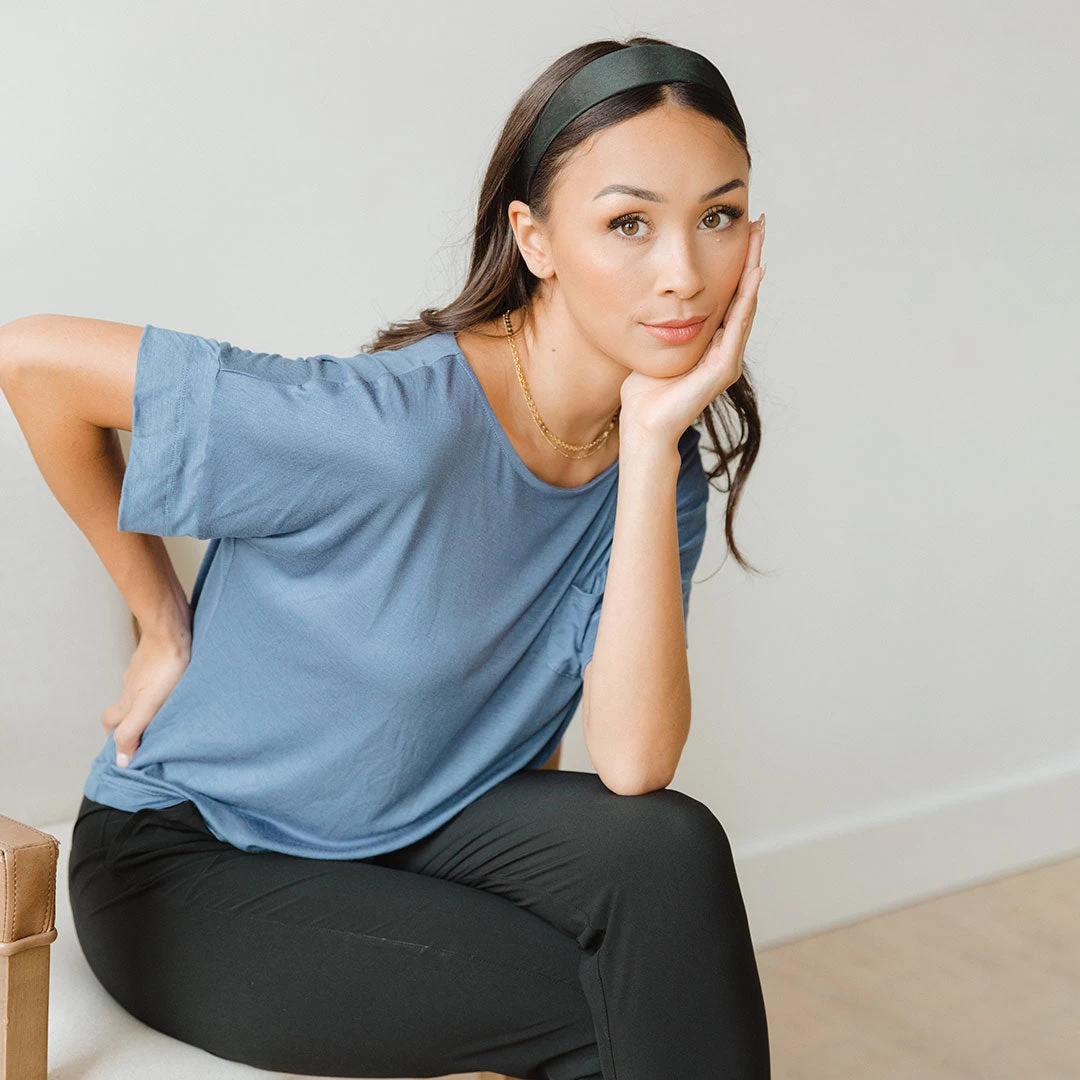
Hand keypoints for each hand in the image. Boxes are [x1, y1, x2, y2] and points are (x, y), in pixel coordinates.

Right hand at [101, 626, 191, 766]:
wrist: (171, 630)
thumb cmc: (164, 667)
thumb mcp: (148, 705)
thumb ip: (132, 731)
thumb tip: (121, 761)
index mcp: (128, 701)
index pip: (111, 724)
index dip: (115, 738)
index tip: (127, 751)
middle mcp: (131, 686)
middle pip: (125, 707)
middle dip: (132, 722)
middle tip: (150, 733)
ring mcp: (144, 670)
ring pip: (141, 691)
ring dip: (150, 703)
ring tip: (169, 712)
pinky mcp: (158, 657)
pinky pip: (155, 676)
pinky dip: (161, 686)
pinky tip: (177, 686)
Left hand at [619, 213, 765, 445]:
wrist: (645, 423)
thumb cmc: (645, 389)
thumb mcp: (655, 342)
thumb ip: (664, 321)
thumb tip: (657, 293)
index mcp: (711, 341)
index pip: (729, 295)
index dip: (735, 263)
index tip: (740, 230)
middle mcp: (725, 348)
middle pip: (743, 295)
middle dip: (751, 258)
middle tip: (759, 223)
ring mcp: (727, 359)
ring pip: (745, 307)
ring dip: (753, 273)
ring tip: (758, 242)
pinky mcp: (723, 370)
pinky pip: (737, 329)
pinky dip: (744, 302)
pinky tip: (750, 279)